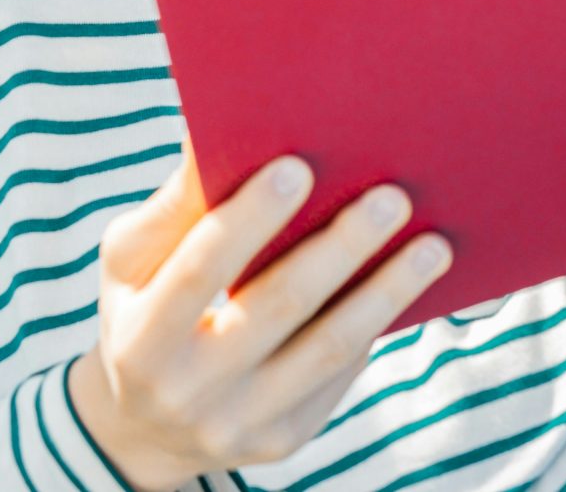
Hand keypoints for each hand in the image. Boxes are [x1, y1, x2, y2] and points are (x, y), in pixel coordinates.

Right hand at [68, 153, 452, 489]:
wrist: (145, 424)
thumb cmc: (141, 309)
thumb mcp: (133, 260)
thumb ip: (176, 204)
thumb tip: (215, 126)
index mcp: (140, 337)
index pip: (198, 270)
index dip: (248, 219)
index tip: (298, 165)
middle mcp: (187, 392)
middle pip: (277, 308)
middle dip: (340, 247)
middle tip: (391, 196)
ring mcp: (240, 425)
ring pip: (327, 349)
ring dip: (386, 292)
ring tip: (432, 245)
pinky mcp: (285, 439)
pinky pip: (339, 376)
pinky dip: (374, 326)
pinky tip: (406, 286)